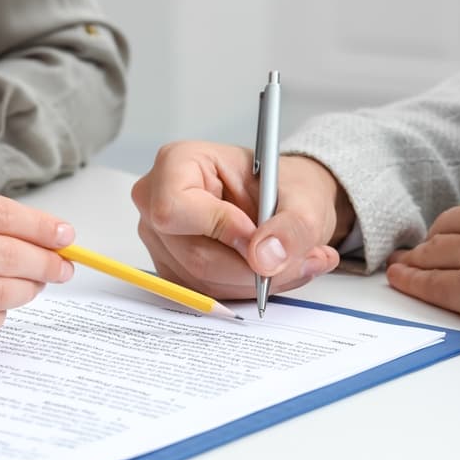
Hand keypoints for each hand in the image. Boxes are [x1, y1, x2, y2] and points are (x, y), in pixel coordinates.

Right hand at [132, 141, 353, 298]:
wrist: (282, 203)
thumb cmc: (282, 187)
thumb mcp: (302, 198)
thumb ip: (290, 227)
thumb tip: (266, 257)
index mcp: (177, 163)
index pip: (174, 208)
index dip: (220, 228)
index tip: (258, 235)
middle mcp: (157, 203)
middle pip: (194, 255)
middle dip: (252, 267)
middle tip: (298, 259)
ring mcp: (161, 241)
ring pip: (204, 282)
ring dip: (255, 282)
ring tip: (293, 262)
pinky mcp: (173, 270)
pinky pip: (208, 295)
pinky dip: (246, 289)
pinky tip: (271, 270)